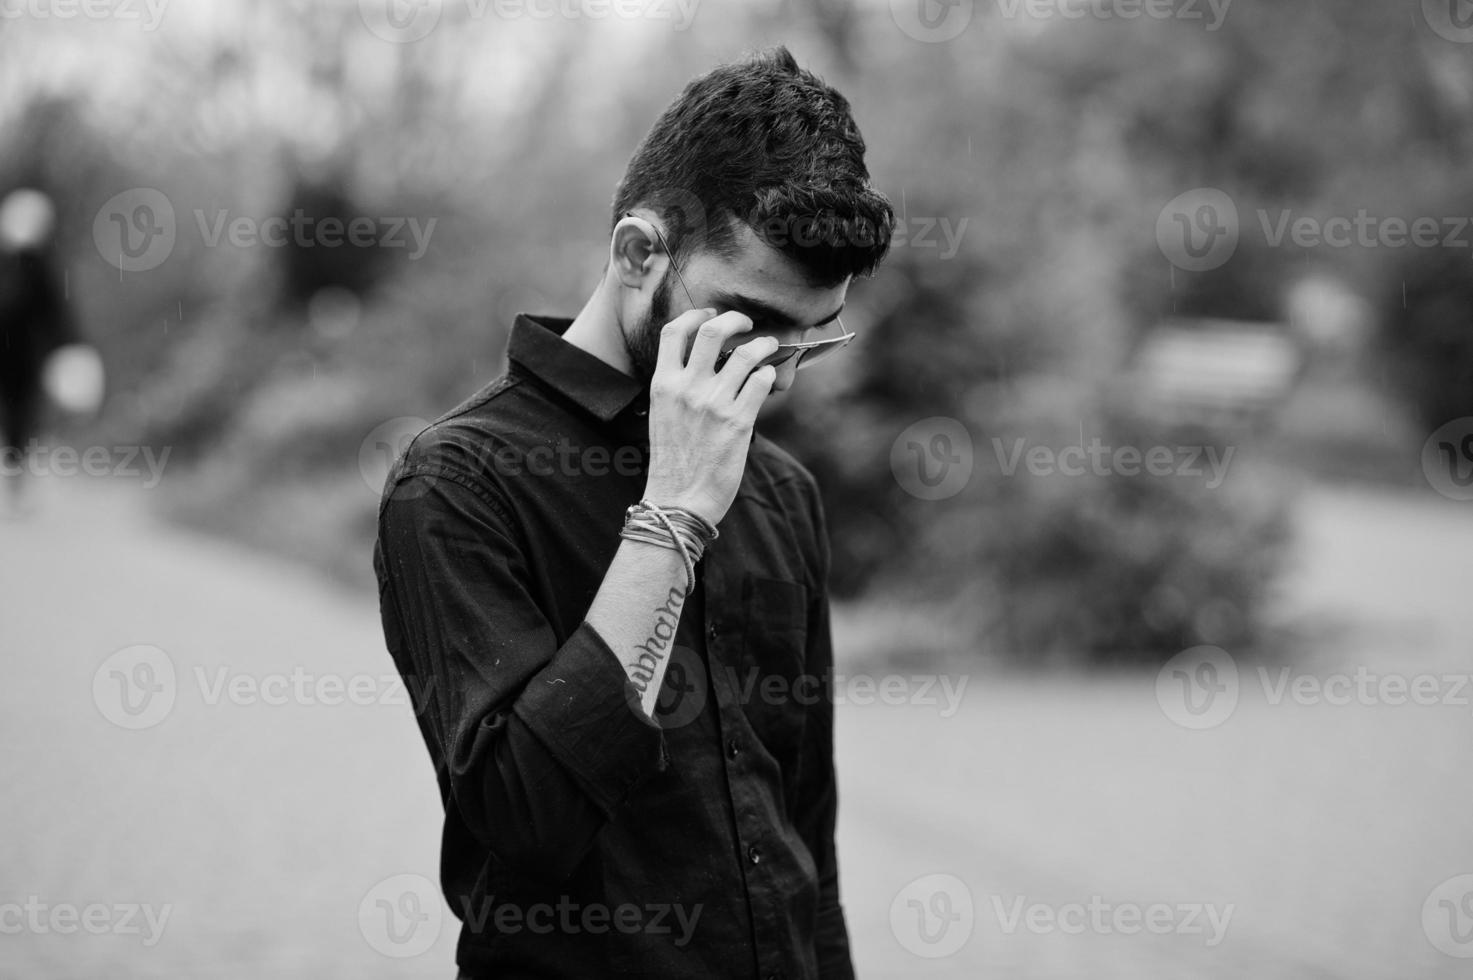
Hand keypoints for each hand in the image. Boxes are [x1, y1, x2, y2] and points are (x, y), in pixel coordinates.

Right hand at [642, 308, 778, 525]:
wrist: (679, 501)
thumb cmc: (673, 463)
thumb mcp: (663, 416)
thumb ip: (679, 388)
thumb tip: (708, 366)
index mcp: (663, 385)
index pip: (674, 331)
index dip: (695, 314)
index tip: (710, 314)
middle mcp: (687, 388)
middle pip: (713, 330)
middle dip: (736, 319)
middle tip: (747, 323)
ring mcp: (713, 403)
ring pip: (746, 353)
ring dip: (763, 344)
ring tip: (770, 347)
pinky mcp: (739, 421)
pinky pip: (761, 381)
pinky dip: (769, 375)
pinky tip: (768, 380)